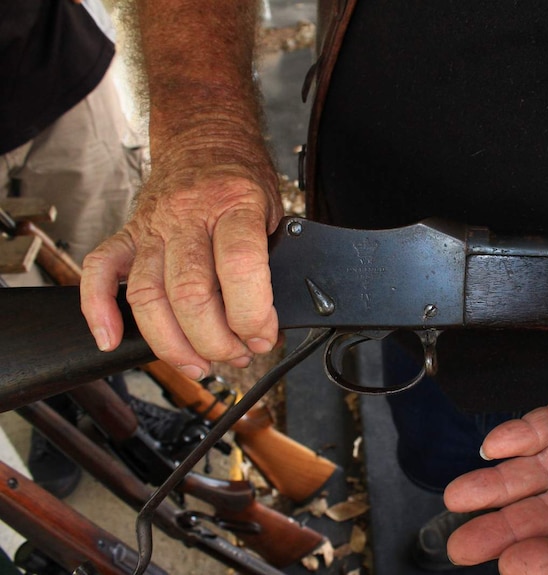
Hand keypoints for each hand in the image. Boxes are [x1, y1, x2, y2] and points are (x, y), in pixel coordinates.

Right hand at [80, 158, 282, 380]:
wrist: (206, 138)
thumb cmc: (242, 178)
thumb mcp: (275, 211)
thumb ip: (273, 263)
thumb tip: (273, 325)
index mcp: (234, 204)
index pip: (238, 265)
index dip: (252, 313)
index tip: (264, 335)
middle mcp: (187, 215)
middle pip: (188, 291)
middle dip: (215, 339)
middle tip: (238, 353)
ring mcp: (152, 226)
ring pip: (146, 294)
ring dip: (172, 343)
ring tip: (200, 363)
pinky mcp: (127, 234)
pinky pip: (98, 271)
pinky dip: (97, 310)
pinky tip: (110, 339)